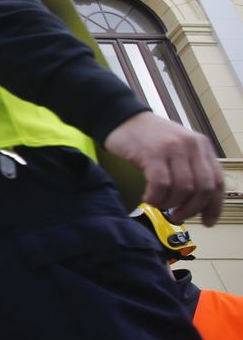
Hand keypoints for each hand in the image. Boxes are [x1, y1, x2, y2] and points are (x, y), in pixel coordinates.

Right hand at [104, 112, 224, 226]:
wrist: (121, 117)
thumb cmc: (147, 137)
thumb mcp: (177, 147)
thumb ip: (189, 166)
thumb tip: (196, 201)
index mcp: (201, 146)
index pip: (217, 181)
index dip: (214, 206)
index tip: (207, 221)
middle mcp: (191, 146)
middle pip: (202, 188)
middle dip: (191, 209)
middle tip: (177, 216)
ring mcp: (172, 148)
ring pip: (182, 188)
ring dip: (170, 204)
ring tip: (158, 204)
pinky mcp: (152, 153)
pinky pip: (160, 184)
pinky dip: (155, 197)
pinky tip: (147, 198)